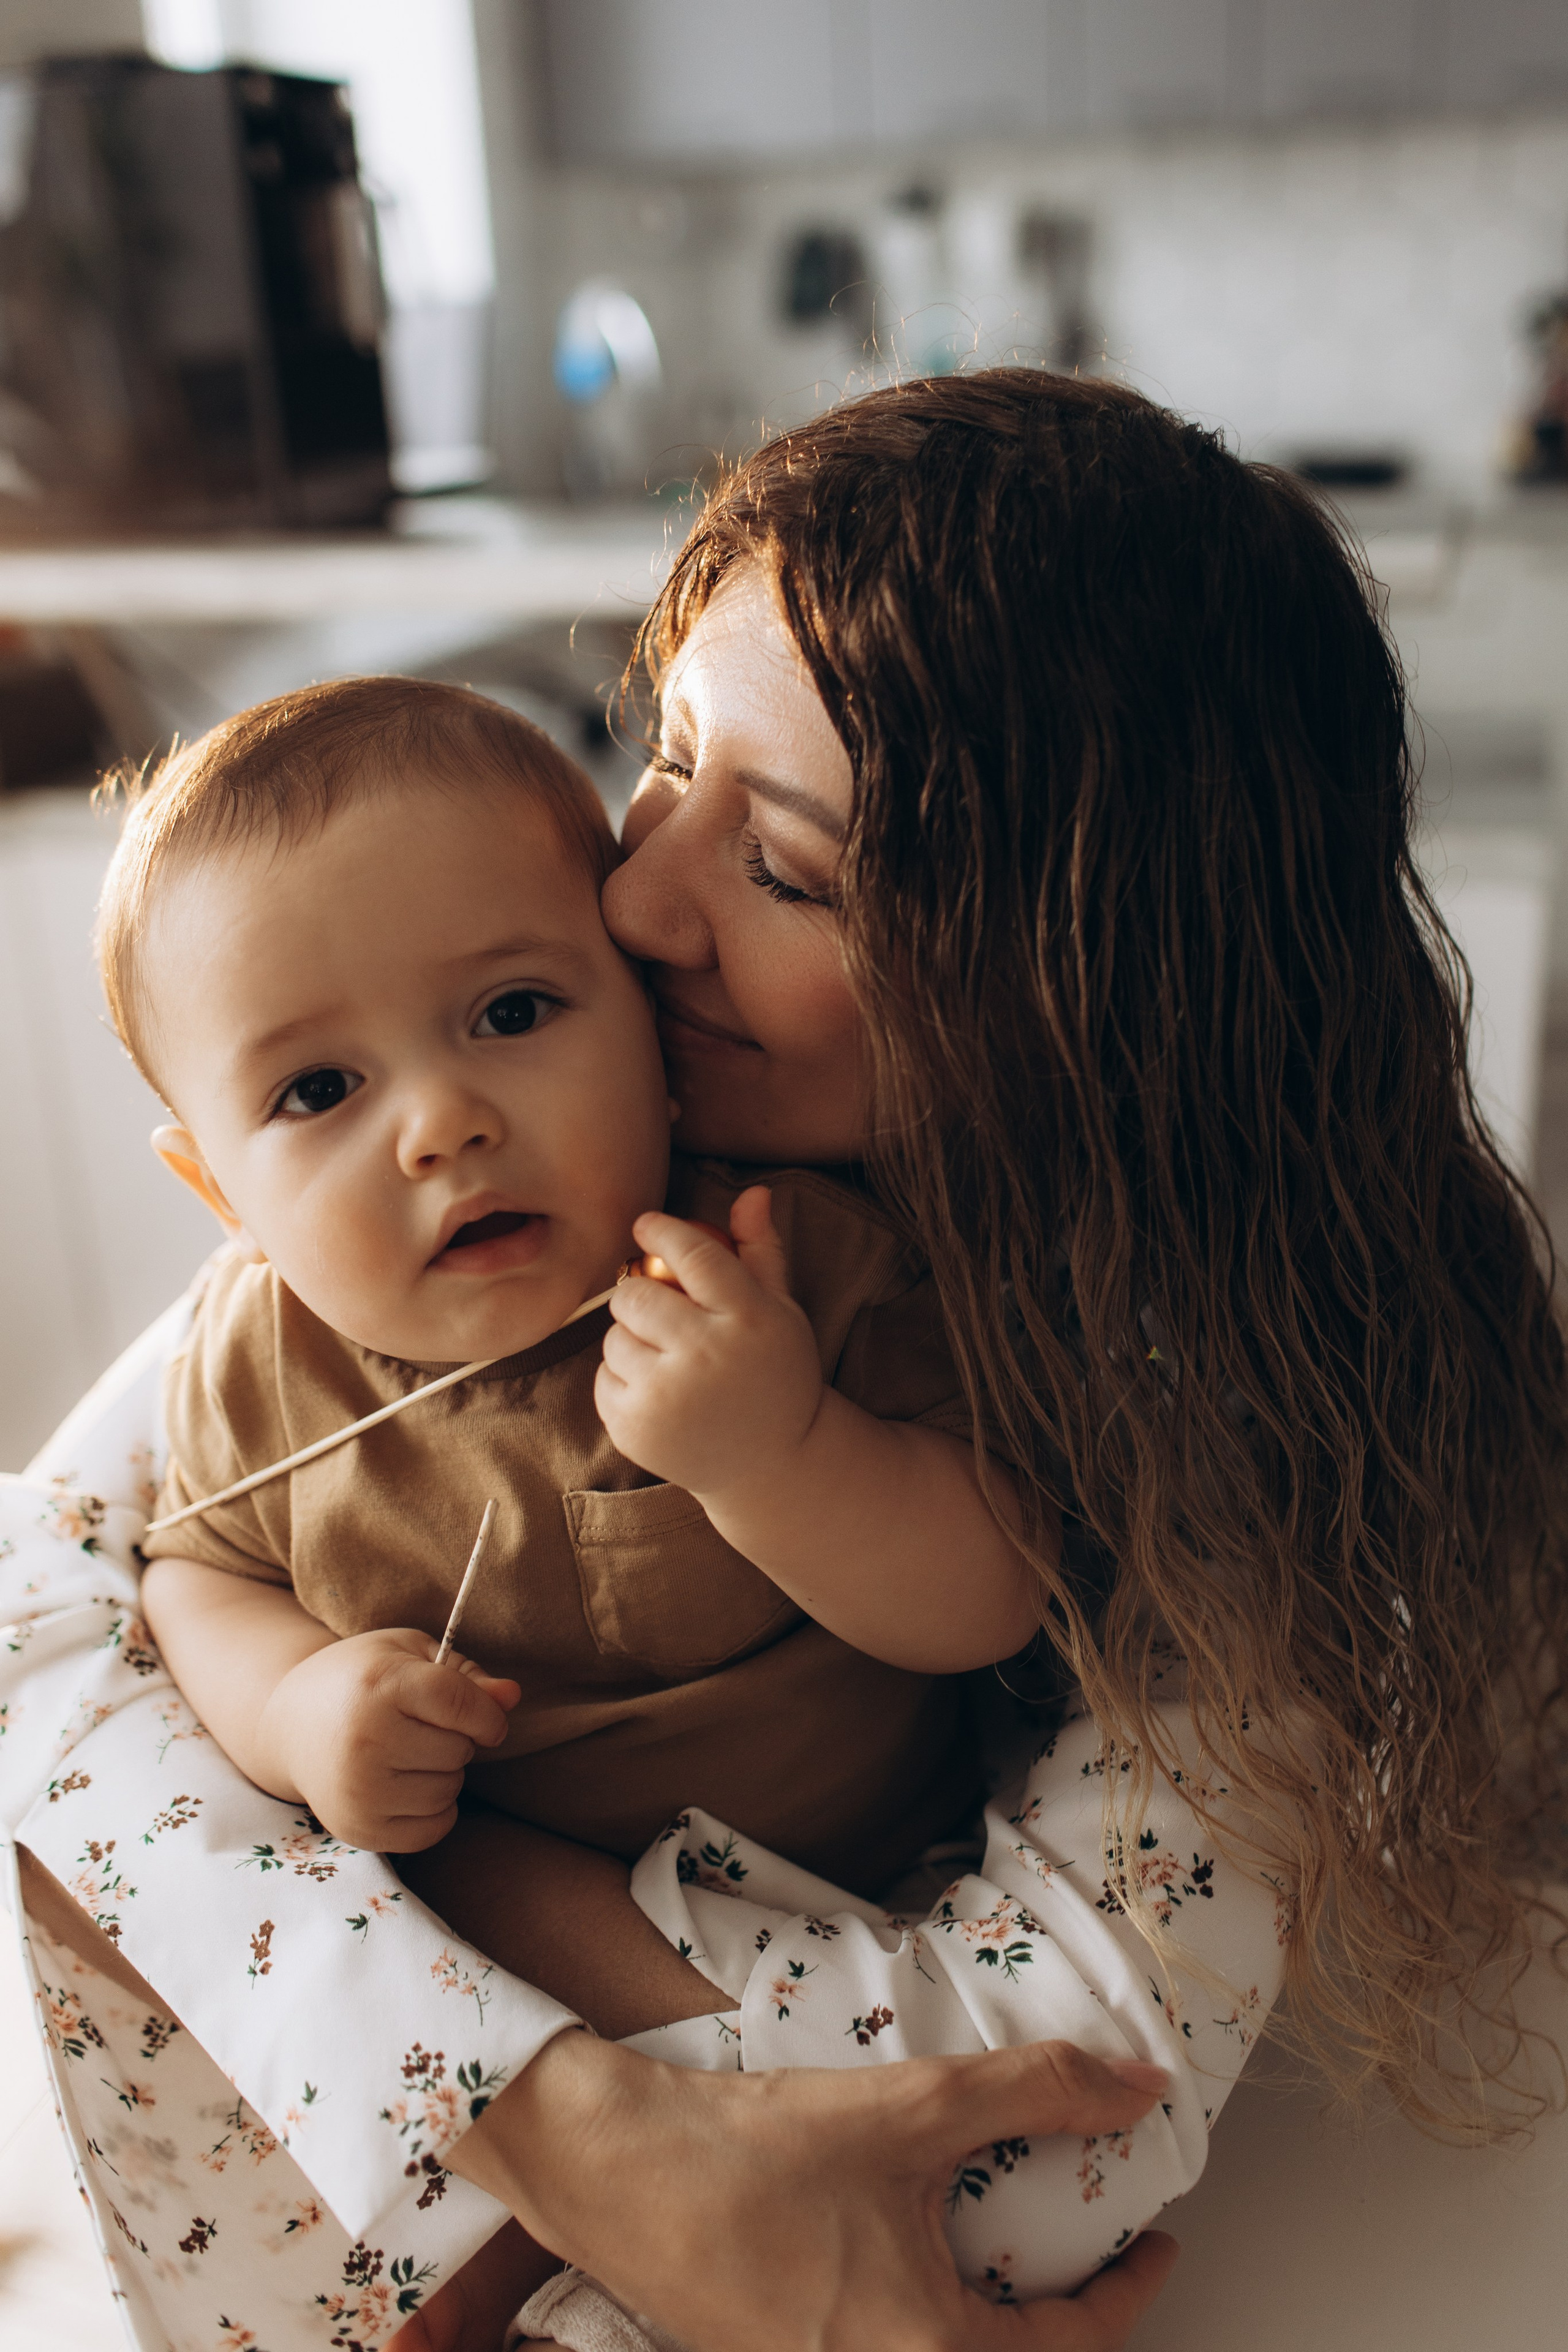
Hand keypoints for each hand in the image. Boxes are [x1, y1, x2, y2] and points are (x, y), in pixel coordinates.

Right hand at [255, 1627, 518, 1852]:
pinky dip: (435, 1810)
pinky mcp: (358, 1828)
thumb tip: (512, 1697)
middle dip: (457, 1739)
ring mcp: (359, 1790)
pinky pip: (432, 1830)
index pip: (460, 1704)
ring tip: (411, 1754)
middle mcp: (365, 1740)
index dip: (487, 1713)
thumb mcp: (410, 1655)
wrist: (291, 1725)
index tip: (487, 1717)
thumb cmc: (363, 1680)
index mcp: (380, 1685)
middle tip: (422, 1728)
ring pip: (448, 1791)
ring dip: (445, 1775)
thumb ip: (467, 1677)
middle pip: (458, 1750)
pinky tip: (408, 1785)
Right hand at [451, 2032, 1178, 2350]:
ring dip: (993, 2312)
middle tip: (1092, 2246)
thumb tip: (1137, 2087)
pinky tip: (921, 2238)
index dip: (1130, 2292)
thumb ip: (1034, 2091)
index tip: (1159, 2243)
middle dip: (1066, 2317)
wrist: (613, 2170)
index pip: (1074, 2349)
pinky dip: (932, 2307)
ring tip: (1011, 2236)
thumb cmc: (750, 2157)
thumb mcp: (910, 2108)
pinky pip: (893, 2348)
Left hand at [596, 1187, 823, 1501]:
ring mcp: (668, 1398)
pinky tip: (657, 1391)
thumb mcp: (781, 1312)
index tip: (646, 1225)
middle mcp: (707, 1357)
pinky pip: (603, 1377)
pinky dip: (622, 1377)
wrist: (769, 1465)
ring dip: (630, 1337)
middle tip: (658, 1307)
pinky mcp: (636, 1429)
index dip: (661, 1231)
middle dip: (639, 1293)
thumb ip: (761, 1250)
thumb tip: (752, 1191)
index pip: (692, 1254)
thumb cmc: (774, 1374)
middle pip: (636, 1294)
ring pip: (614, 1336)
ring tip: (665, 1356)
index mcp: (749, 1319)